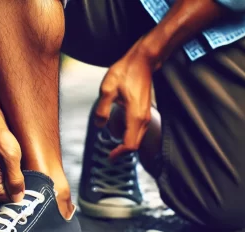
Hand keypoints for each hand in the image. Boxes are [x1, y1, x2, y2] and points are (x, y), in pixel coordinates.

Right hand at [0, 127, 24, 202]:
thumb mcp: (11, 159)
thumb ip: (15, 180)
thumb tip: (19, 198)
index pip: (16, 202)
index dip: (25, 190)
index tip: (28, 179)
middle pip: (14, 197)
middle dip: (21, 185)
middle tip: (22, 168)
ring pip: (13, 190)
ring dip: (18, 180)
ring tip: (17, 165)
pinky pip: (9, 184)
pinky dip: (14, 176)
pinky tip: (14, 166)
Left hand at [95, 40, 155, 160]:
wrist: (142, 61)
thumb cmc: (126, 72)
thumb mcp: (107, 89)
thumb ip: (102, 109)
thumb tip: (99, 125)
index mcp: (134, 116)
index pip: (130, 144)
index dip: (119, 153)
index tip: (110, 157)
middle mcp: (142, 118)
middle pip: (135, 144)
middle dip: (123, 152)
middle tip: (110, 155)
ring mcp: (145, 115)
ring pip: (138, 138)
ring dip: (127, 144)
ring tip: (114, 146)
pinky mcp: (144, 111)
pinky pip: (139, 130)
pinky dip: (131, 137)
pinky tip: (121, 133)